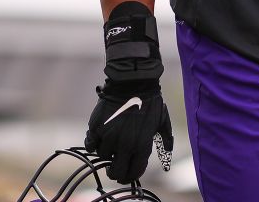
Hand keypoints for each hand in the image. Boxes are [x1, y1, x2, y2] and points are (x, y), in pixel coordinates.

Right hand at [83, 1, 173, 182]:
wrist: (133, 82)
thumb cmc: (151, 102)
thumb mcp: (162, 122)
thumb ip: (165, 141)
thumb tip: (167, 159)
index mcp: (142, 147)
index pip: (134, 173)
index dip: (130, 176)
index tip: (127, 173)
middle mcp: (125, 146)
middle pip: (116, 172)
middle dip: (115, 172)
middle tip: (114, 166)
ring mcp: (109, 137)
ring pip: (102, 157)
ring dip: (105, 153)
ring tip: (109, 145)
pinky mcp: (97, 127)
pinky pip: (90, 145)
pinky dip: (93, 144)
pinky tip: (98, 138)